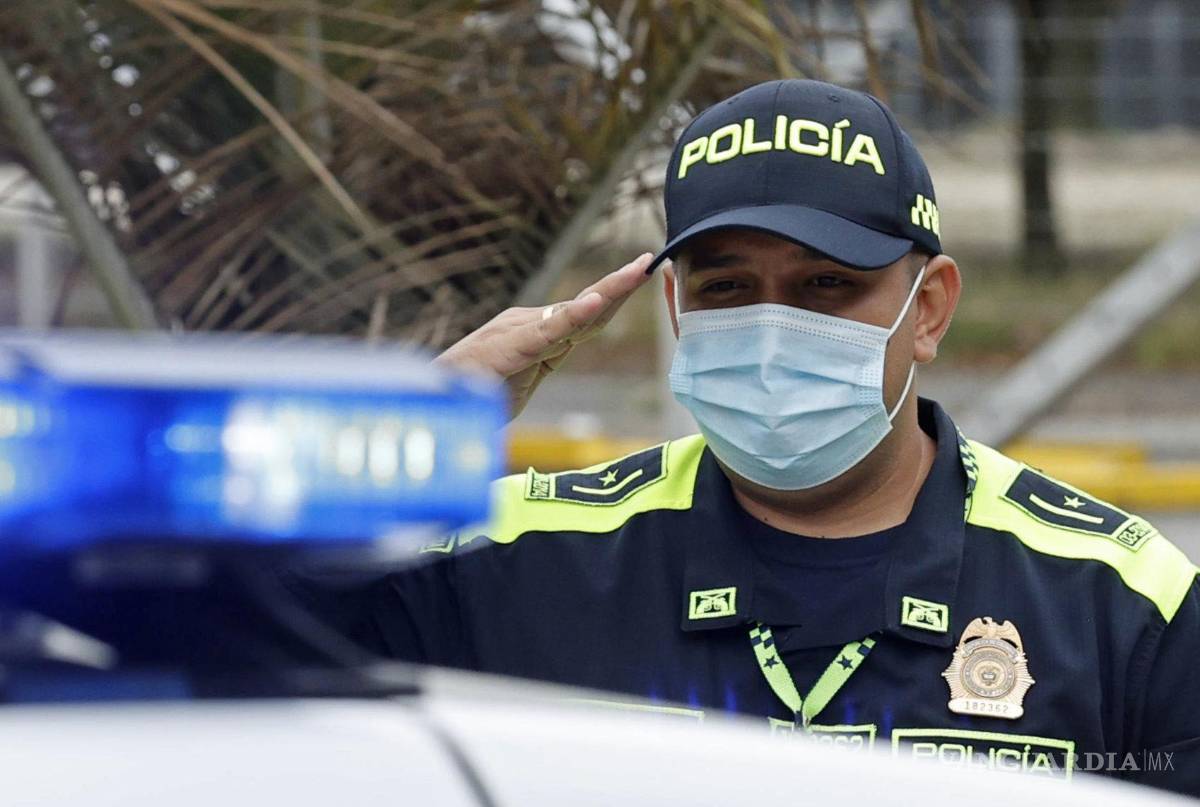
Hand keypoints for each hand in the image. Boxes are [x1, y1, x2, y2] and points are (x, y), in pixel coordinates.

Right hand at [435, 253, 654, 420]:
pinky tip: (597, 301)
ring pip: (575, 311)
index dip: (614, 297)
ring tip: (638, 269)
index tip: (642, 275)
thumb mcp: (517, 381)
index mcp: (533, 333)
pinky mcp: (511, 347)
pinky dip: (575, 315)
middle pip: (586, 306)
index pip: (584, 316)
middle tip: (650, 259)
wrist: (431, 405)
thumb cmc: (469, 397)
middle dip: (621, 284)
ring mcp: (519, 332)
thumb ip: (536, 366)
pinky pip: (549, 331)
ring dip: (610, 289)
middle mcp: (528, 323)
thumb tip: (553, 356)